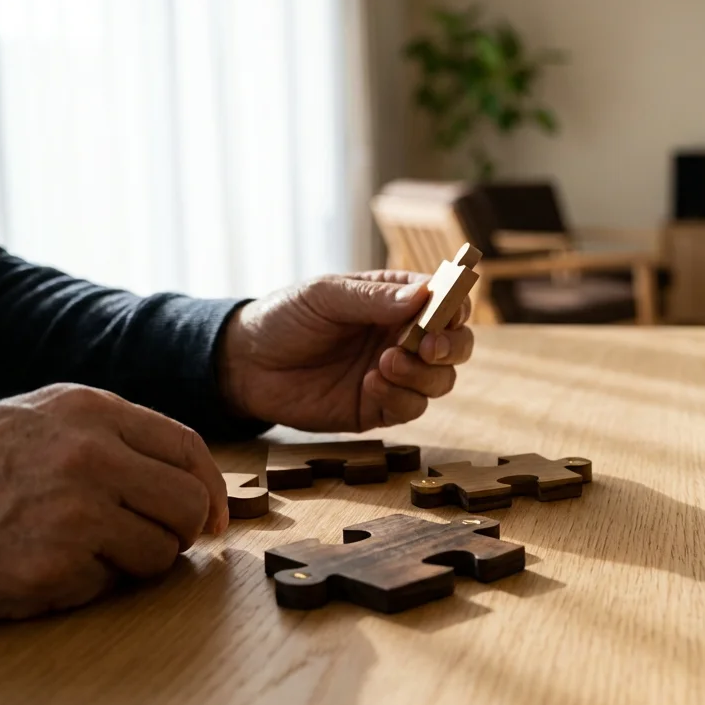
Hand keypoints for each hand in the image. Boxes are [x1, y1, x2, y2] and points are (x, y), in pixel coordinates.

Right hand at [0, 384, 227, 621]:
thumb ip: (106, 438)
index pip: (187, 448)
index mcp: (89, 410)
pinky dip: (79, 588)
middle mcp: (91, 454)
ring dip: (127, 564)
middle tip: (144, 545)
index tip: (213, 519)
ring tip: (68, 550)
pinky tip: (31, 567)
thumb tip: (179, 476)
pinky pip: (105, 588)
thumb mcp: (33, 421)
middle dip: (176, 533)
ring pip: (158, 554)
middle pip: (187, 505)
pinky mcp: (50, 567)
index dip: (211, 489)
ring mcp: (74, 511)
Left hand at [217, 270, 473, 431]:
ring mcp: (396, 375)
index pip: (447, 301)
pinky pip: (412, 408)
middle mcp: (404, 337)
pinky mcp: (380, 408)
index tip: (446, 312)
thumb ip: (374, 298)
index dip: (456, 305)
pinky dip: (401, 398)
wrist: (246, 364)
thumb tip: (424, 296)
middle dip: (452, 346)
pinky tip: (371, 384)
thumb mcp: (326, 296)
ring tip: (385, 363)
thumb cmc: (286, 317)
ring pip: (441, 380)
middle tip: (428, 346)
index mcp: (398, 300)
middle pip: (457, 344)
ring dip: (423, 374)